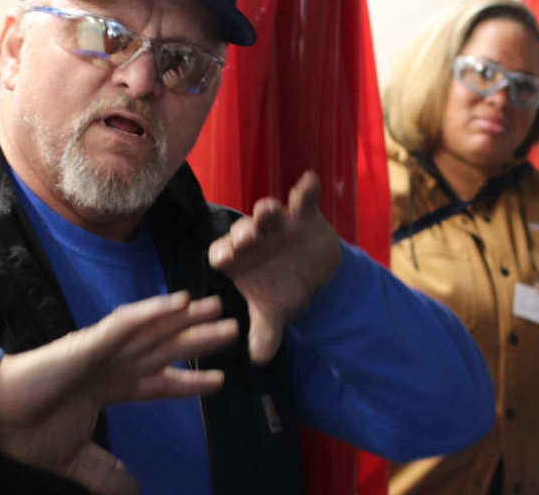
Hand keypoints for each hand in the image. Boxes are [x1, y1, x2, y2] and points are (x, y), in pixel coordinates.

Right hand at [0, 292, 236, 494]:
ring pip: (154, 331)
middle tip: (234, 330)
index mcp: (109, 388)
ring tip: (217, 308)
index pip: (159, 382)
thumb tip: (131, 492)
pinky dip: (154, 312)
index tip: (219, 381)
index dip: (188, 381)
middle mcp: (112, 364)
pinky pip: (128, 323)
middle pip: (166, 349)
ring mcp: (103, 350)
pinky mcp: (89, 342)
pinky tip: (179, 303)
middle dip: (199, 341)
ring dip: (186, 319)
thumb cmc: (27, 430)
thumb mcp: (75, 459)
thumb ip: (104, 473)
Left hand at [209, 170, 341, 364]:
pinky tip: (310, 180)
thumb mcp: (274, 314)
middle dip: (244, 232)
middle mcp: (254, 236)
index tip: (226, 258)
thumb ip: (265, 333)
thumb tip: (259, 358)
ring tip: (268, 212)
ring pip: (268, 212)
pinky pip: (304, 198)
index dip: (223, 253)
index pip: (222, 252)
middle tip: (247, 238)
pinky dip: (307, 189)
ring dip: (267, 212)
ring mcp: (279, 223)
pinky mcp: (304, 214)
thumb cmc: (284, 291)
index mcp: (237, 258)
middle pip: (243, 230)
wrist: (316, 278)